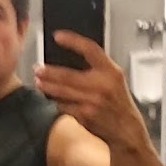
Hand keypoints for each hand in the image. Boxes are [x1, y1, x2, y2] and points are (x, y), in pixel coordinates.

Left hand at [35, 31, 143, 146]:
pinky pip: (63, 106)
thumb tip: (72, 57)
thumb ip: (98, 67)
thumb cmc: (119, 102)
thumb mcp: (115, 79)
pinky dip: (56, 101)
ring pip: (62, 92)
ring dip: (47, 86)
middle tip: (38, 68)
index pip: (90, 49)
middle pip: (68, 75)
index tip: (58, 36)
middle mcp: (101, 86)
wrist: (127, 129)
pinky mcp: (84, 116)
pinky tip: (51, 98)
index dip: (73, 41)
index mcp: (111, 72)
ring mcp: (92, 102)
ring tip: (39, 82)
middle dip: (49, 72)